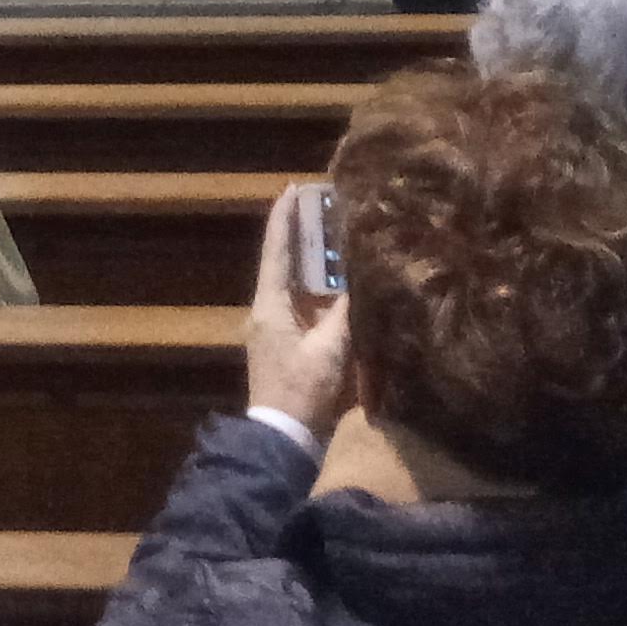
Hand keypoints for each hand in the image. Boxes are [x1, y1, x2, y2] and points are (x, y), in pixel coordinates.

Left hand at [244, 182, 353, 433]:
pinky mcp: (285, 343)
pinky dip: (315, 286)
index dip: (283, 218)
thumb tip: (360, 278)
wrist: (281, 438)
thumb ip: (345, 312)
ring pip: (291, 282)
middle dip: (301, 234)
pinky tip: (335, 280)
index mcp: (269, 305)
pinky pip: (299, 302)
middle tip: (323, 205)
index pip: (276, 250)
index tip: (292, 188)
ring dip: (310, 259)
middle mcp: (266, 309)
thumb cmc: (302, 391)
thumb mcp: (329, 350)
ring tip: (333, 234)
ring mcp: (273, 327)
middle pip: (283, 262)